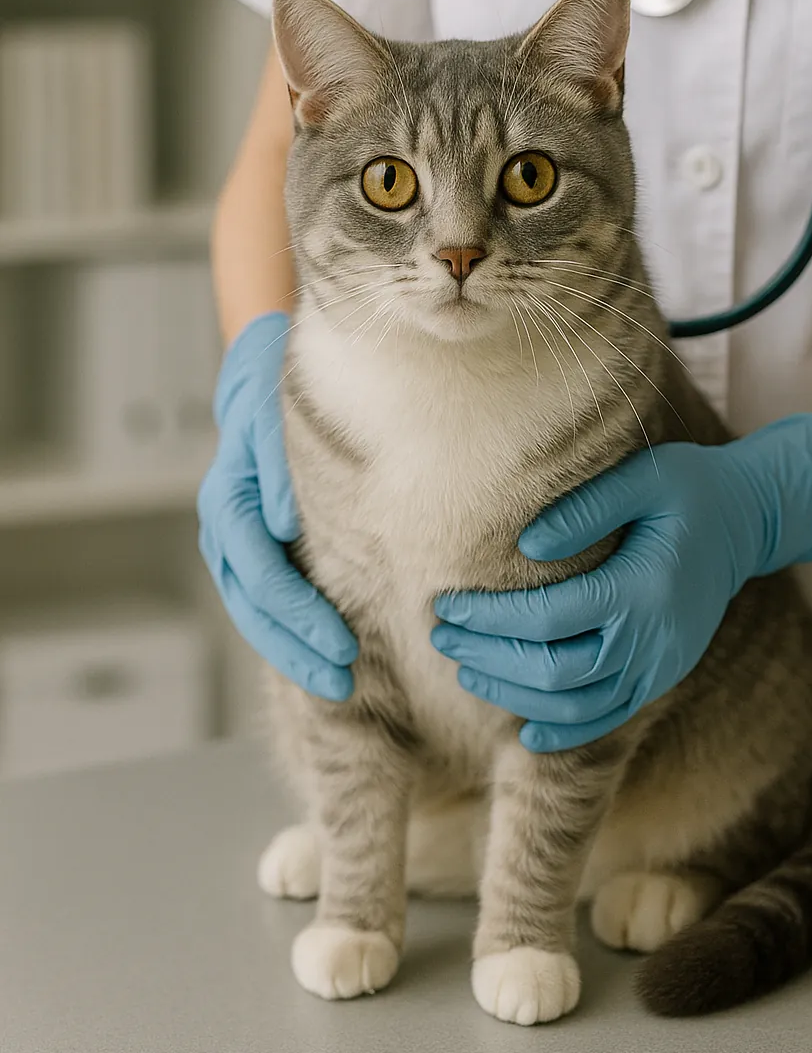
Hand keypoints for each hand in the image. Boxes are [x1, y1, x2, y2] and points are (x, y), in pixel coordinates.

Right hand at [198, 311, 356, 697]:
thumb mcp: (277, 413)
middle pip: (253, 604)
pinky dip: (291, 630)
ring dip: (293, 650)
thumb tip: (285, 522)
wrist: (262, 370)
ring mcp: (237, 542)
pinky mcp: (258, 545)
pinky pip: (267, 599)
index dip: (298, 613)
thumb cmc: (276, 388)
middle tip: (345, 681)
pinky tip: (323, 654)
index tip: (340, 644)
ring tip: (341, 683)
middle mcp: (226, 527)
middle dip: (296, 648)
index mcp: (229, 497)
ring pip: (256, 611)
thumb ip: (280, 466)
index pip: (260, 571)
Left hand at [432, 413, 811, 751]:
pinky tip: (523, 735)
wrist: (748, 519)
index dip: (489, 618)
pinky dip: (564, 732)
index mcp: (643, 589)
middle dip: (489, 659)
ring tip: (467, 672)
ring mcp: (660, 667)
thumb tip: (526, 544)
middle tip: (440, 638)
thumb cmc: (689, 487)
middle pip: (553, 671)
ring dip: (514, 696)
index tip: (445, 605)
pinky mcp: (663, 678)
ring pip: (576, 706)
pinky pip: (609, 721)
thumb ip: (586, 508)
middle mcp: (653, 640)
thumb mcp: (643, 478)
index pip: (547, 618)